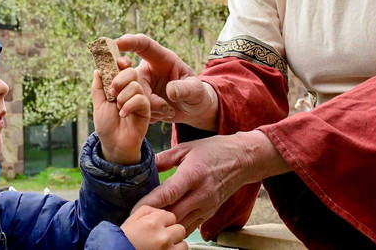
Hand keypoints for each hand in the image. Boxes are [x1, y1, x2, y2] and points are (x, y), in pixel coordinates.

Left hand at [92, 59, 149, 164]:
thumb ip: (98, 87)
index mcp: (118, 85)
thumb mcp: (98, 104)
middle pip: (131, 72)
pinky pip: (140, 99)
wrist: (114, 143)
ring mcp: (139, 98)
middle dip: (119, 80)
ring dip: (122, 97)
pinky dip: (128, 106)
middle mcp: (130, 89)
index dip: (120, 61)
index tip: (117, 62)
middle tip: (111, 93)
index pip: (122, 67)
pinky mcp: (146, 108)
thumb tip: (97, 69)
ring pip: (135, 85)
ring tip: (118, 109)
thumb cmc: (106, 125)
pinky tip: (123, 114)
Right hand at [114, 34, 218, 130]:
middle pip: (129, 74)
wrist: (192, 109)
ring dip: (148, 107)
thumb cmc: (196, 94)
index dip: (129, 42)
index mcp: (161, 59)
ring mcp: (140, 84)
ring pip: (129, 94)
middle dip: (136, 91)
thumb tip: (170, 91)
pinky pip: (132, 107)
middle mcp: (147, 69)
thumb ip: (185, 89)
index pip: (143, 45)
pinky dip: (147, 115)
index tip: (117, 43)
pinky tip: (164, 114)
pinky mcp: (136, 99)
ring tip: (168, 110)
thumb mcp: (196, 91)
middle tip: (154, 104)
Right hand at [120, 205, 187, 249]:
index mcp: (152, 223)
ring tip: (164, 247)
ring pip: (183, 243)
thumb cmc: (125, 240)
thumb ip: (147, 210)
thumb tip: (159, 210)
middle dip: (172, 233)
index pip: (171, 216)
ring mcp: (168, 249)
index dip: (165, 222)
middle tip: (162, 238)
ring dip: (175, 245)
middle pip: (179, 229)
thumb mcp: (132, 220)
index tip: (159, 227)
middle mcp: (162, 236)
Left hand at [135, 130, 287, 232]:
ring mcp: (207, 206)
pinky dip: (175, 228)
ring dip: (164, 225)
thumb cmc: (213, 151)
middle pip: (172, 213)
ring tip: (146, 225)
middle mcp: (201, 194)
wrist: (242, 160)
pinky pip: (189, 227)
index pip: (168, 194)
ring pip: (180, 224)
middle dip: (153, 218)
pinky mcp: (209, 214)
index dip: (149, 203)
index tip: (134, 210)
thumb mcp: (187, 148)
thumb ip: (164, 158)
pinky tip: (163, 226)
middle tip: (135, 220)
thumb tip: (144, 165)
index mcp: (193, 174)